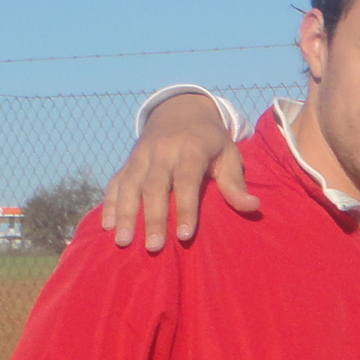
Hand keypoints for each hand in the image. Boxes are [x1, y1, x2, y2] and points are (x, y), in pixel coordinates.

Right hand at [100, 95, 253, 250]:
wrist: (180, 112)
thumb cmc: (211, 141)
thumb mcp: (229, 154)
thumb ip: (235, 182)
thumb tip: (253, 207)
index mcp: (190, 149)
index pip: (186, 181)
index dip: (186, 208)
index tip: (185, 236)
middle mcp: (161, 151)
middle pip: (154, 186)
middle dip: (153, 218)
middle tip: (154, 247)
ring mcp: (140, 156)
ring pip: (130, 185)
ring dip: (125, 214)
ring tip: (123, 241)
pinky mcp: (128, 162)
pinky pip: (115, 183)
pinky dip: (110, 203)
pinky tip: (107, 226)